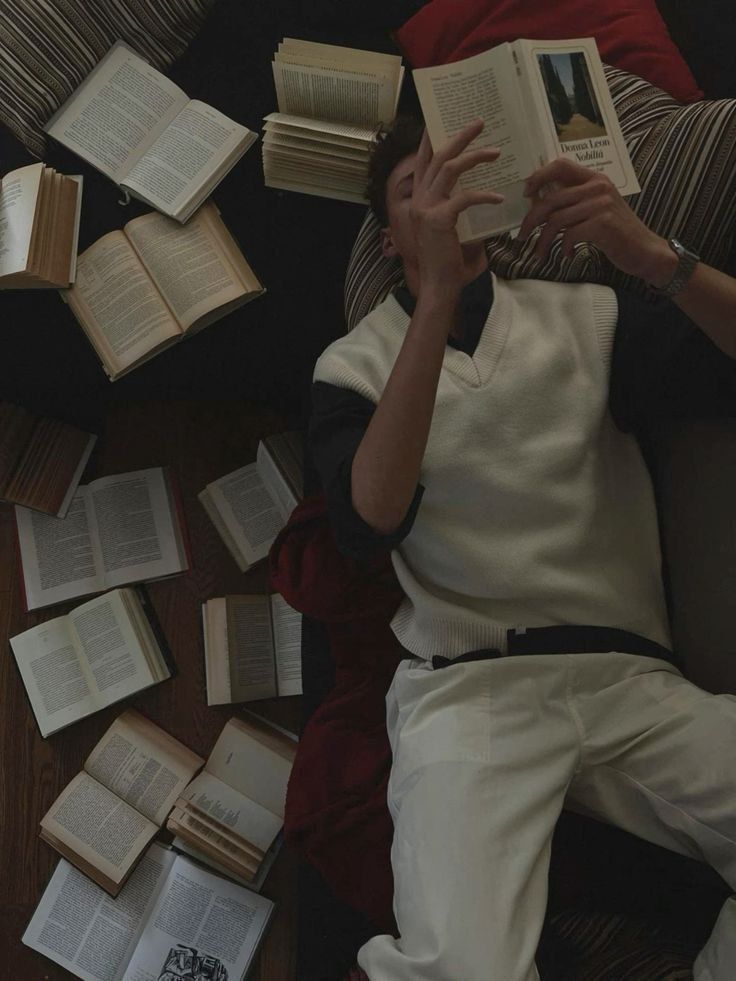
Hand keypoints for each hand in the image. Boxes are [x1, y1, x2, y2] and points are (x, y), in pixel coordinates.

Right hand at [411, 120, 503, 295]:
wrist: (439, 286)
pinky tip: (499, 198)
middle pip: (438, 157)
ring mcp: (427, 208)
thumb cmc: (448, 261)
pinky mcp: (439, 219)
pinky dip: (484, 195)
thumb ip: (459, 209)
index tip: (437, 121)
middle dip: (460, 137)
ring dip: (474, 156)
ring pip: (450, 169)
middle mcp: (420, 200)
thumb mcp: (451, 229)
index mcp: (420, 200)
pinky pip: (465, 197)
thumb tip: (483, 192)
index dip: (429, 140)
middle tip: (479, 123)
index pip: (423, 163)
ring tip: (496, 152)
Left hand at [517, 158, 672, 282]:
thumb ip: (574, 201)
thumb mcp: (596, 208)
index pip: (561, 165)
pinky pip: (569, 235)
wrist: (645, 251)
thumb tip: (538, 203)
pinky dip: (562, 248)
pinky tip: (566, 255)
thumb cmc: (616, 233)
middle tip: (521, 236)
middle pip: (551, 198)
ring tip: (540, 254)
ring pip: (556, 220)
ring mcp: (602, 203)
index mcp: (595, 178)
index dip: (538, 176)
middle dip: (530, 220)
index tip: (525, 195)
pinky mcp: (603, 223)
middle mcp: (598, 186)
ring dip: (543, 241)